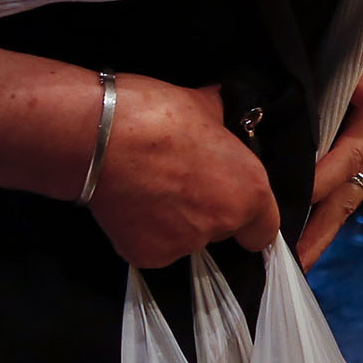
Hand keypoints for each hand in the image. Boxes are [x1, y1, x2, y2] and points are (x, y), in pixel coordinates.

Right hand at [90, 77, 278, 267]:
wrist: (98, 139)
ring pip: (187, 237)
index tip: (234, 204)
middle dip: (207, 209)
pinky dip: (143, 231)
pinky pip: (153, 246)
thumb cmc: (157, 115)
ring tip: (150, 188)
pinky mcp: (146, 255)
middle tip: (180, 181)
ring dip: (175, 220)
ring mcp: (184, 243)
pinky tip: (131, 204)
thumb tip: (223, 115)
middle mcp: (222, 223)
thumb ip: (223, 123)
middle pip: (223, 228)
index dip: (251, 218)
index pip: (264, 228)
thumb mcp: (207, 107)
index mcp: (249, 192)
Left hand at [297, 0, 362, 266]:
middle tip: (294, 262)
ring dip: (321, 229)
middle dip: (322, 229)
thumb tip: (359, 97)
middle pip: (348, 194)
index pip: (349, 156)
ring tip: (294, 260)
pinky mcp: (360, 150)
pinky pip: (341, 187)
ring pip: (344, 197)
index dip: (324, 179)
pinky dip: (321, 211)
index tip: (294, 201)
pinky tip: (299, 228)